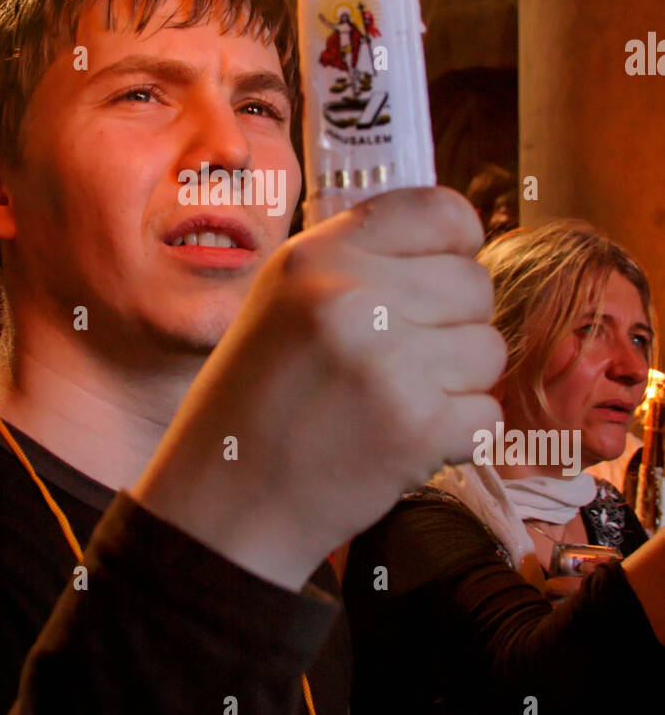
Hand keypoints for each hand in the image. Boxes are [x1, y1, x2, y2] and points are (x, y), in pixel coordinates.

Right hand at [133, 186, 504, 588]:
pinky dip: (458, 435)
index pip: (440, 211)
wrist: (225, 503)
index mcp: (318, 256)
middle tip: (405, 361)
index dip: (458, 244)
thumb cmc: (258, 401)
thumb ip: (360, 263)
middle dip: (454, 325)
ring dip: (458, 383)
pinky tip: (404, 441)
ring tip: (396, 402)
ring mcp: (388, 362)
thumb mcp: (283, 299)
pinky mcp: (415, 427)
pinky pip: (487, 414)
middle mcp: (353, 298)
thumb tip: (455, 245)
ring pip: (488, 349)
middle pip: (475, 285)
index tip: (445, 272)